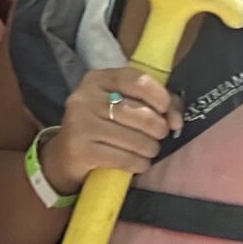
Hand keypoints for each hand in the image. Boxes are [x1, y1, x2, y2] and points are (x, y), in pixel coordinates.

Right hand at [44, 66, 181, 189]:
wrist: (66, 155)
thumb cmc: (104, 125)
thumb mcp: (124, 105)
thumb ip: (156, 104)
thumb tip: (176, 121)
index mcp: (97, 79)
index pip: (138, 81)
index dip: (161, 98)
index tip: (166, 113)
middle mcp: (85, 97)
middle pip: (140, 114)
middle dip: (158, 130)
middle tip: (156, 137)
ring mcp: (80, 123)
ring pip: (135, 140)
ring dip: (149, 150)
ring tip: (146, 151)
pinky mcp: (80, 149)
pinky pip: (124, 159)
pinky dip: (138, 164)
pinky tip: (137, 163)